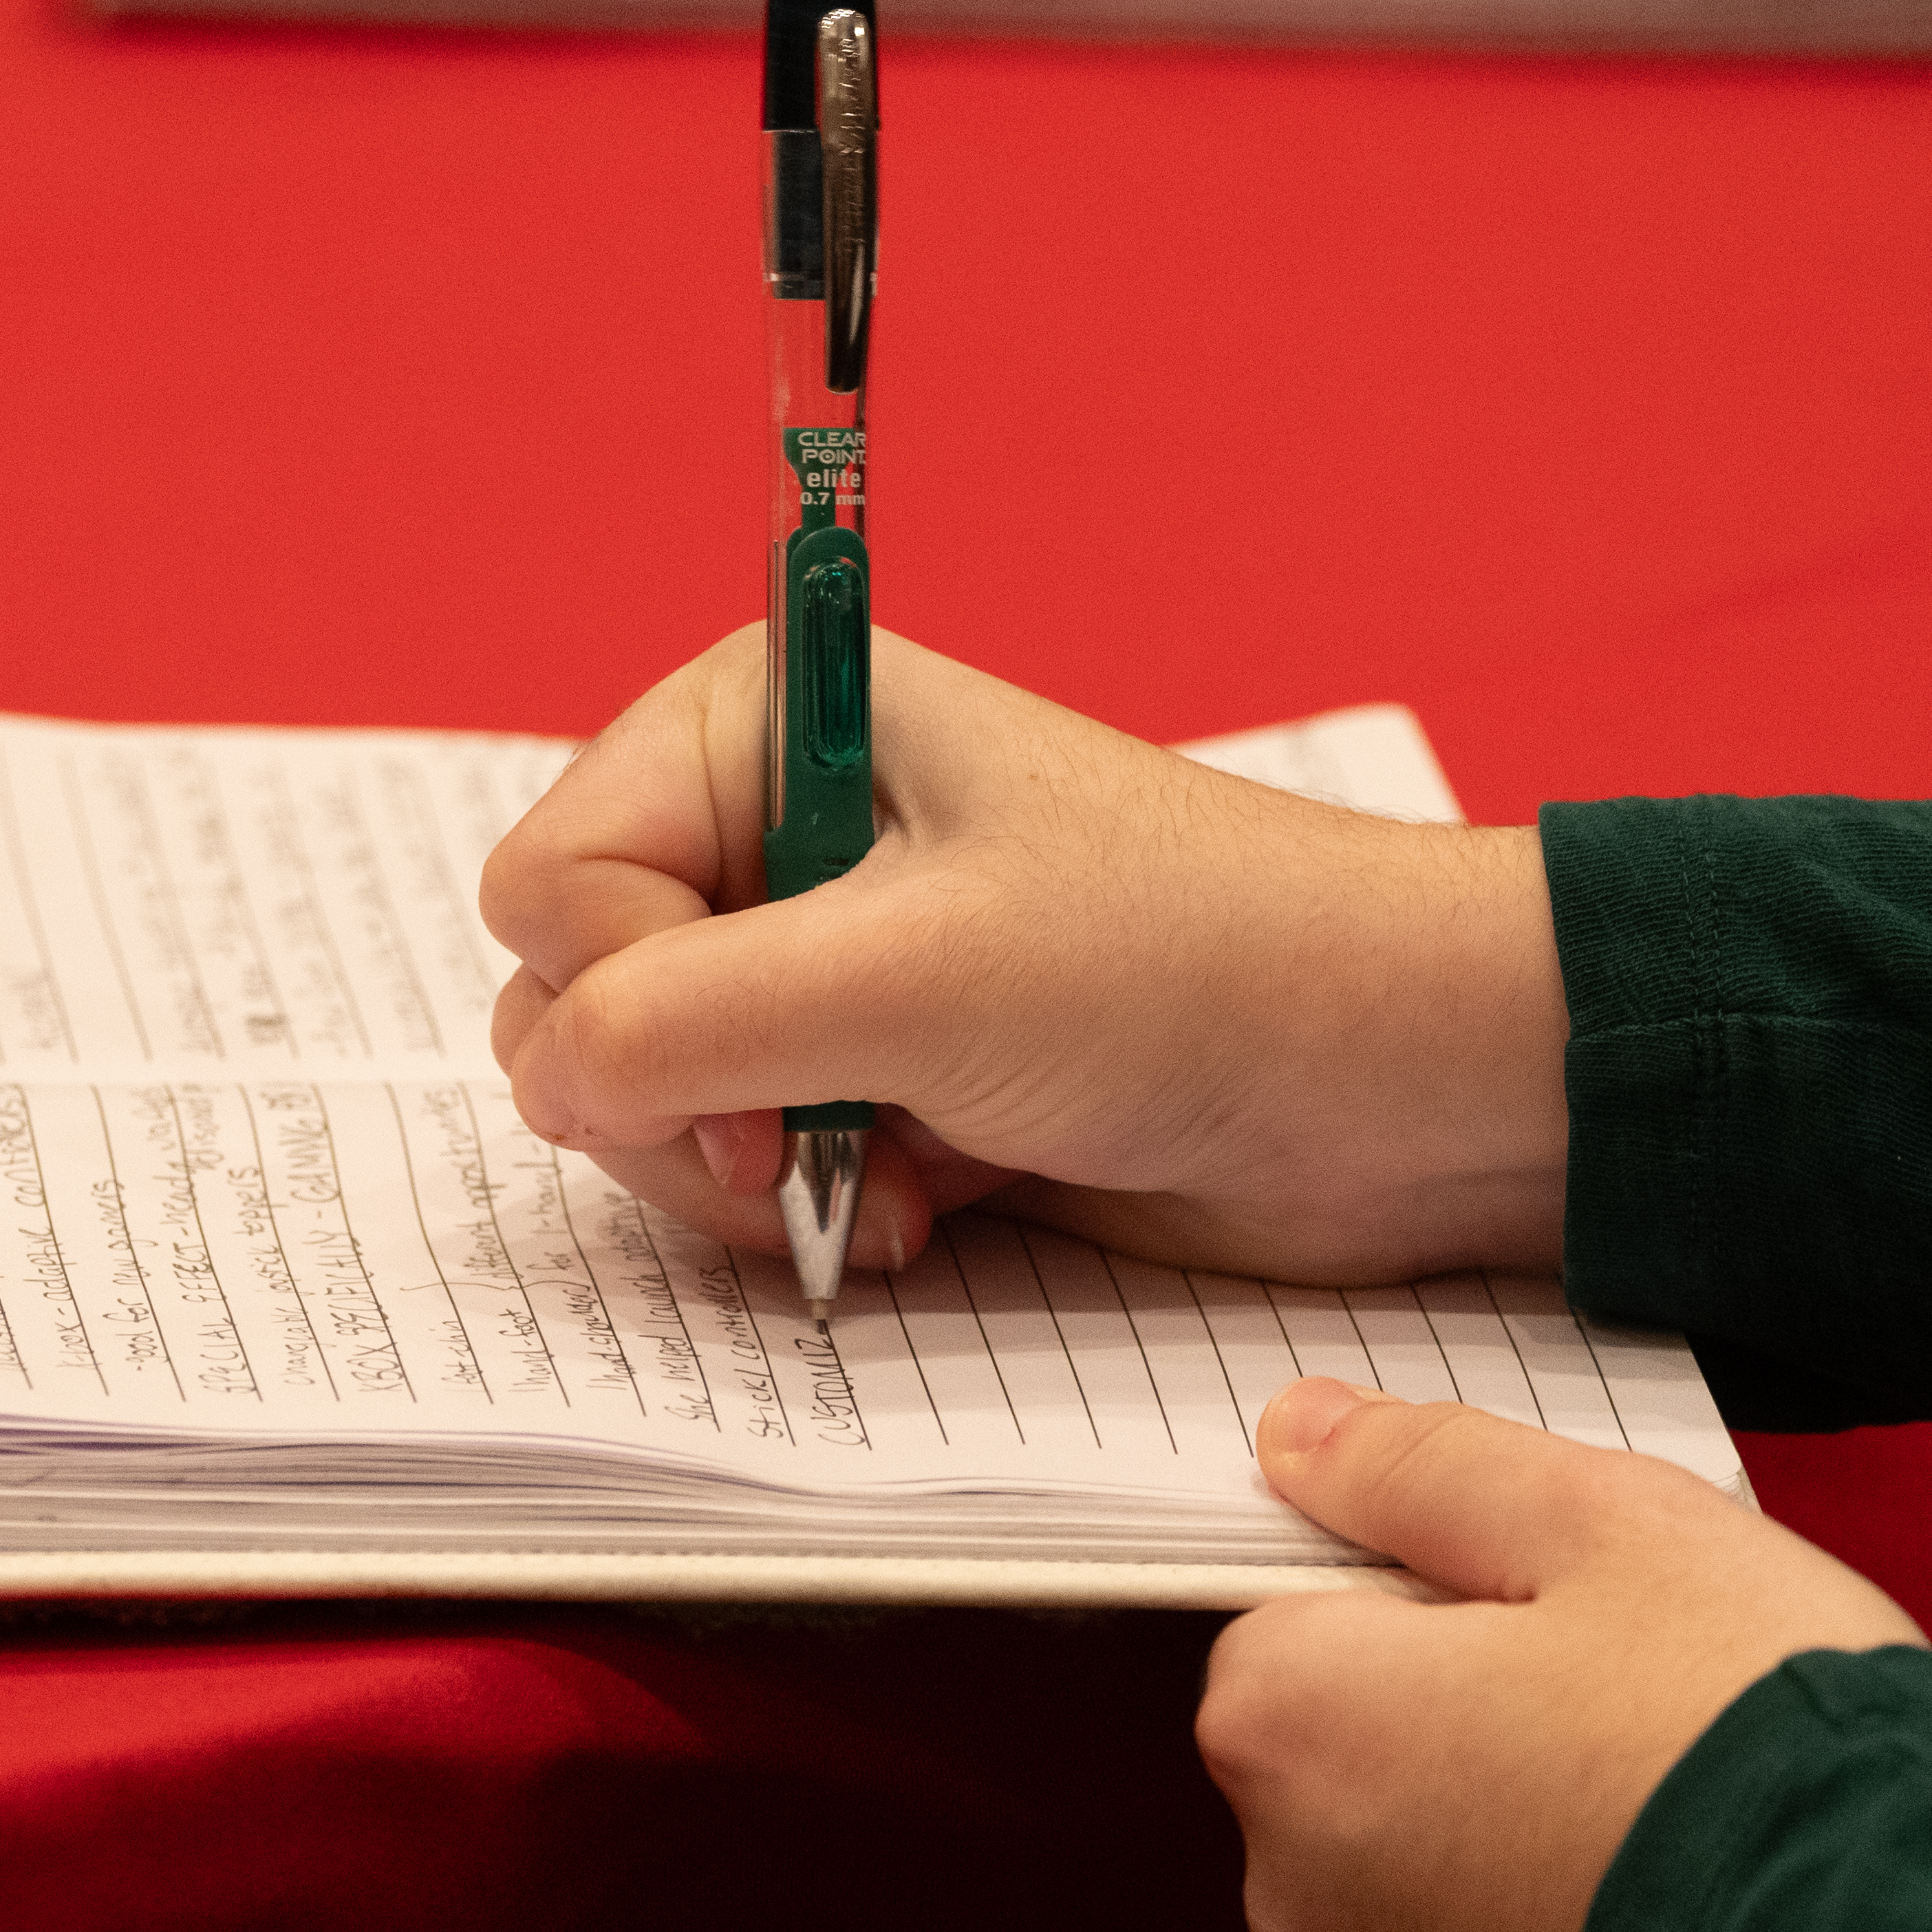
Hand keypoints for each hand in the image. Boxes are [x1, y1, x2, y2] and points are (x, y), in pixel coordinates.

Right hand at [479, 626, 1569, 1283]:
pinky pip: (739, 1157)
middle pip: (569, 990)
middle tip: (803, 1147)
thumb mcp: (909, 979)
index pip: (551, 874)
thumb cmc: (1181, 969)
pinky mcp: (875, 1071)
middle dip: (673, 1101)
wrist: (1390, 1083)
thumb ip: (679, 1021)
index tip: (757, 1068)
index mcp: (766, 717)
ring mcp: (822, 956)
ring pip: (639, 1092)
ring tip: (882, 1187)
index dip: (619, 992)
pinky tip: (923, 1214)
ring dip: (743, 1173)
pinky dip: (810, 1208)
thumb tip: (541, 1080)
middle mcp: (775, 824)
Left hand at [1202, 1379, 1924, 1931]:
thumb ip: (1424, 1467)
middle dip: (1465, 1659)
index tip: (1531, 1562)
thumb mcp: (1595, 1523)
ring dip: (1512, 1759)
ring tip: (1653, 1745)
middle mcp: (1292, 1863)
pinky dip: (1547, 1853)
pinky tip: (1654, 1830)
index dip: (1418, 1554)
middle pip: (1349, 1700)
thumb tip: (1301, 1434)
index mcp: (1288, 1718)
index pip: (1288, 1585)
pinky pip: (1475, 1889)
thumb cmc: (1743, 1734)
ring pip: (1418, 1798)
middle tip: (1617, 1651)